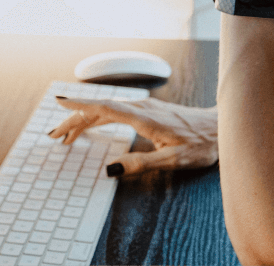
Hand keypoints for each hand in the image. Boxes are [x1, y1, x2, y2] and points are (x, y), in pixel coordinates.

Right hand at [50, 95, 217, 176]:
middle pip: (100, 109)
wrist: (219, 127)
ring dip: (85, 119)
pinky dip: (99, 117)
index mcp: (144, 117)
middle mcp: (141, 107)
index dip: (80, 107)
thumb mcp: (173, 160)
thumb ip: (141, 164)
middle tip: (54, 135)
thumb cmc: (200, 144)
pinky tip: (93, 124)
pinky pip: (116, 110)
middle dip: (75, 119)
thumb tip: (111, 169)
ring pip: (107, 109)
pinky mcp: (147, 109)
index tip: (60, 104)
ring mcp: (144, 106)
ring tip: (66, 134)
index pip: (105, 108)